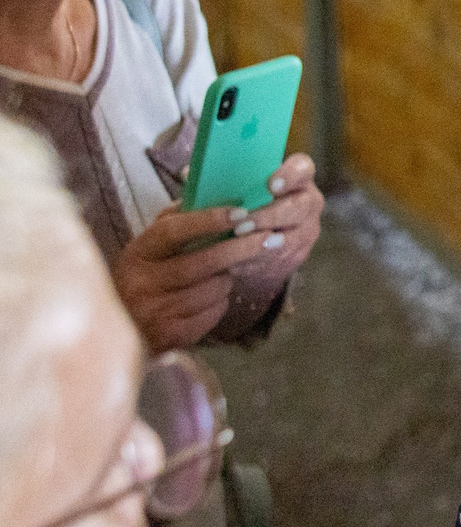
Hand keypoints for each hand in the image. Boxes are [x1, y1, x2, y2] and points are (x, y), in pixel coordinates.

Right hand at [111, 155, 322, 351]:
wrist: (124, 330)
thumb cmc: (146, 278)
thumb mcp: (150, 249)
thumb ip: (177, 221)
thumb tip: (215, 191)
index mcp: (137, 253)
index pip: (172, 231)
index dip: (208, 220)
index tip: (241, 211)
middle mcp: (141, 282)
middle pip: (201, 262)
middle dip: (241, 248)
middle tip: (271, 237)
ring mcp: (154, 311)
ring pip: (213, 288)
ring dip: (229, 278)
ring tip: (227, 273)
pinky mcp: (171, 335)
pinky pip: (213, 312)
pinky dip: (221, 302)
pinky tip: (213, 297)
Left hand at [224, 154, 323, 299]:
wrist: (263, 239)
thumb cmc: (248, 204)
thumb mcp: (241, 188)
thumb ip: (223, 180)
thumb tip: (189, 173)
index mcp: (296, 178)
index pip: (302, 168)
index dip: (290, 175)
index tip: (270, 185)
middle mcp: (307, 202)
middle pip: (299, 206)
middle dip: (269, 215)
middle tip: (242, 224)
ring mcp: (305, 230)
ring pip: (291, 237)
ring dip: (261, 241)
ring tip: (235, 243)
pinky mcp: (297, 254)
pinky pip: (278, 259)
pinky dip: (256, 261)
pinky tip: (236, 263)